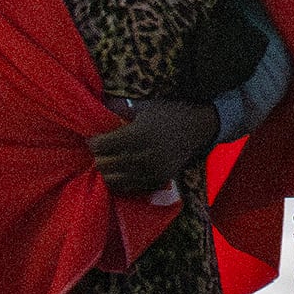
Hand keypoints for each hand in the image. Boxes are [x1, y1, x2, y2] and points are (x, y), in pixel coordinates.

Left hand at [91, 97, 217, 195]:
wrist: (199, 126)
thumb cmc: (169, 112)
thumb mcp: (144, 106)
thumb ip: (121, 109)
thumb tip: (99, 109)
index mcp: (137, 134)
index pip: (101, 146)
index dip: (93, 142)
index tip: (93, 139)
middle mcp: (143, 155)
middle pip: (104, 165)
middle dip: (99, 157)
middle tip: (101, 151)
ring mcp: (151, 170)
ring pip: (114, 180)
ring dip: (108, 171)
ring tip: (110, 162)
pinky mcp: (159, 180)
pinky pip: (131, 188)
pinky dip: (122, 181)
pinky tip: (122, 172)